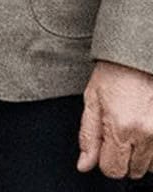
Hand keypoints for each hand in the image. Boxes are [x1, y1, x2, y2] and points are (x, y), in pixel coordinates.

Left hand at [78, 59, 152, 179]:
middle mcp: (146, 134)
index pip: (112, 169)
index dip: (105, 160)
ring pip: (151, 166)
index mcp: (120, 127)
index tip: (105, 147)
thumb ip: (88, 136)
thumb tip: (84, 165)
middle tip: (119, 134)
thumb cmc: (114, 75)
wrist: (138, 58)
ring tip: (134, 130)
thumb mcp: (92, 101)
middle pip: (133, 171)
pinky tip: (145, 130)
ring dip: (141, 155)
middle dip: (123, 158)